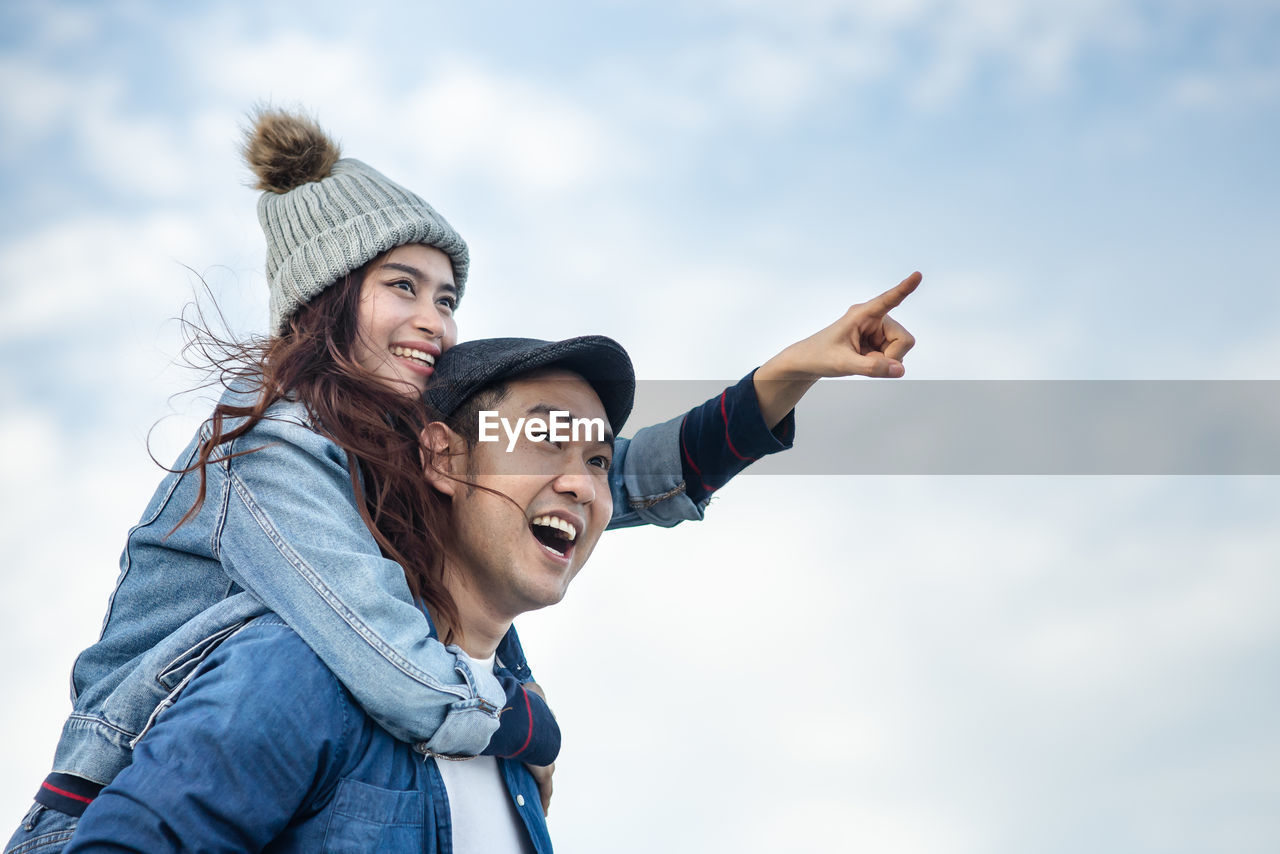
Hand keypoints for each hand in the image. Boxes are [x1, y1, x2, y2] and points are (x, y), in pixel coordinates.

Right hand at [523, 681, 554, 815]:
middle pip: (547, 760)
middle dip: (542, 767)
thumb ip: (530, 687)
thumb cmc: (528, 703)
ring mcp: (548, 760)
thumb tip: (528, 684)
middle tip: (534, 776)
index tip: (533, 751)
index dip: (538, 745)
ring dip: (543, 787)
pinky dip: (544, 801)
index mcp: (545, 728)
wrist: (530, 719)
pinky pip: (545, 792)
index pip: (543, 738)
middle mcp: (549, 744)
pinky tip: (544, 812)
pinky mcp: (545, 774)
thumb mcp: (532, 689)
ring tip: (539, 799)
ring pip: (547, 778)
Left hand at [753, 272, 920, 426]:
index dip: (904, 289)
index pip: (887, 300)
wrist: (808, 362)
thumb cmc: (820, 356)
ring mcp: (878, 330)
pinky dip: (882, 364)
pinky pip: (894, 356)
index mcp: (862, 314)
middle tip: (867, 362)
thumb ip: (871, 368)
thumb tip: (900, 370)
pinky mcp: (879, 341)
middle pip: (904, 339)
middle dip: (891, 356)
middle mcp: (874, 318)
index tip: (917, 274)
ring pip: (901, 349)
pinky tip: (864, 361)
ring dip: (885, 361)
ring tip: (862, 360)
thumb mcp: (843, 364)